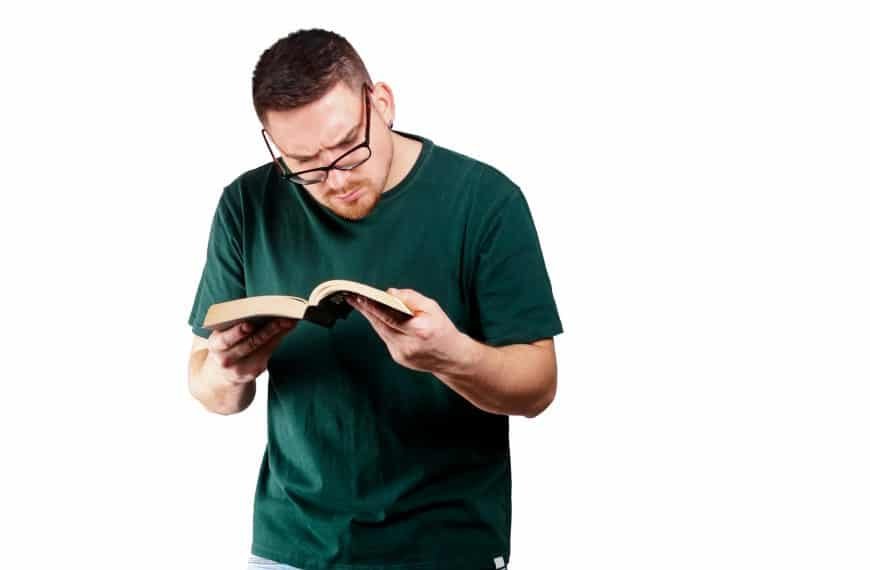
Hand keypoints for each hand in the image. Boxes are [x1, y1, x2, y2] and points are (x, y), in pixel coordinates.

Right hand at [205, 318, 297, 384]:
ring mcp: (240, 369)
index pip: (225, 340)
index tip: (249, 325)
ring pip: (263, 349)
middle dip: (268, 331)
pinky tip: (287, 329)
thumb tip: (263, 307)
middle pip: (250, 344)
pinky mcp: (254, 372)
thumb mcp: (224, 335)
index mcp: (215, 345)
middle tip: (282, 320)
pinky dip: (278, 339)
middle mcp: (225, 360)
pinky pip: (268, 353)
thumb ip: (237, 324)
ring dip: (279, 334)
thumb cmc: (227, 345)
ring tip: (290, 321)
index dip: (237, 333)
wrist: (222, 373)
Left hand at [347, 288, 468, 373]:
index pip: (390, 317)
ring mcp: (402, 354)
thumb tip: (389, 293)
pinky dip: (382, 326)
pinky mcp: (398, 358)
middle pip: (381, 325)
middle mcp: (408, 345)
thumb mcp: (432, 307)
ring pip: (381, 331)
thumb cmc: (442, 329)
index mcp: (420, 331)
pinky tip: (376, 316)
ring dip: (372, 317)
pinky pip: (386, 338)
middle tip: (352, 297)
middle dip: (366, 310)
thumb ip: (411, 298)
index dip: (372, 306)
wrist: (451, 357)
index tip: (359, 296)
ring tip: (360, 303)